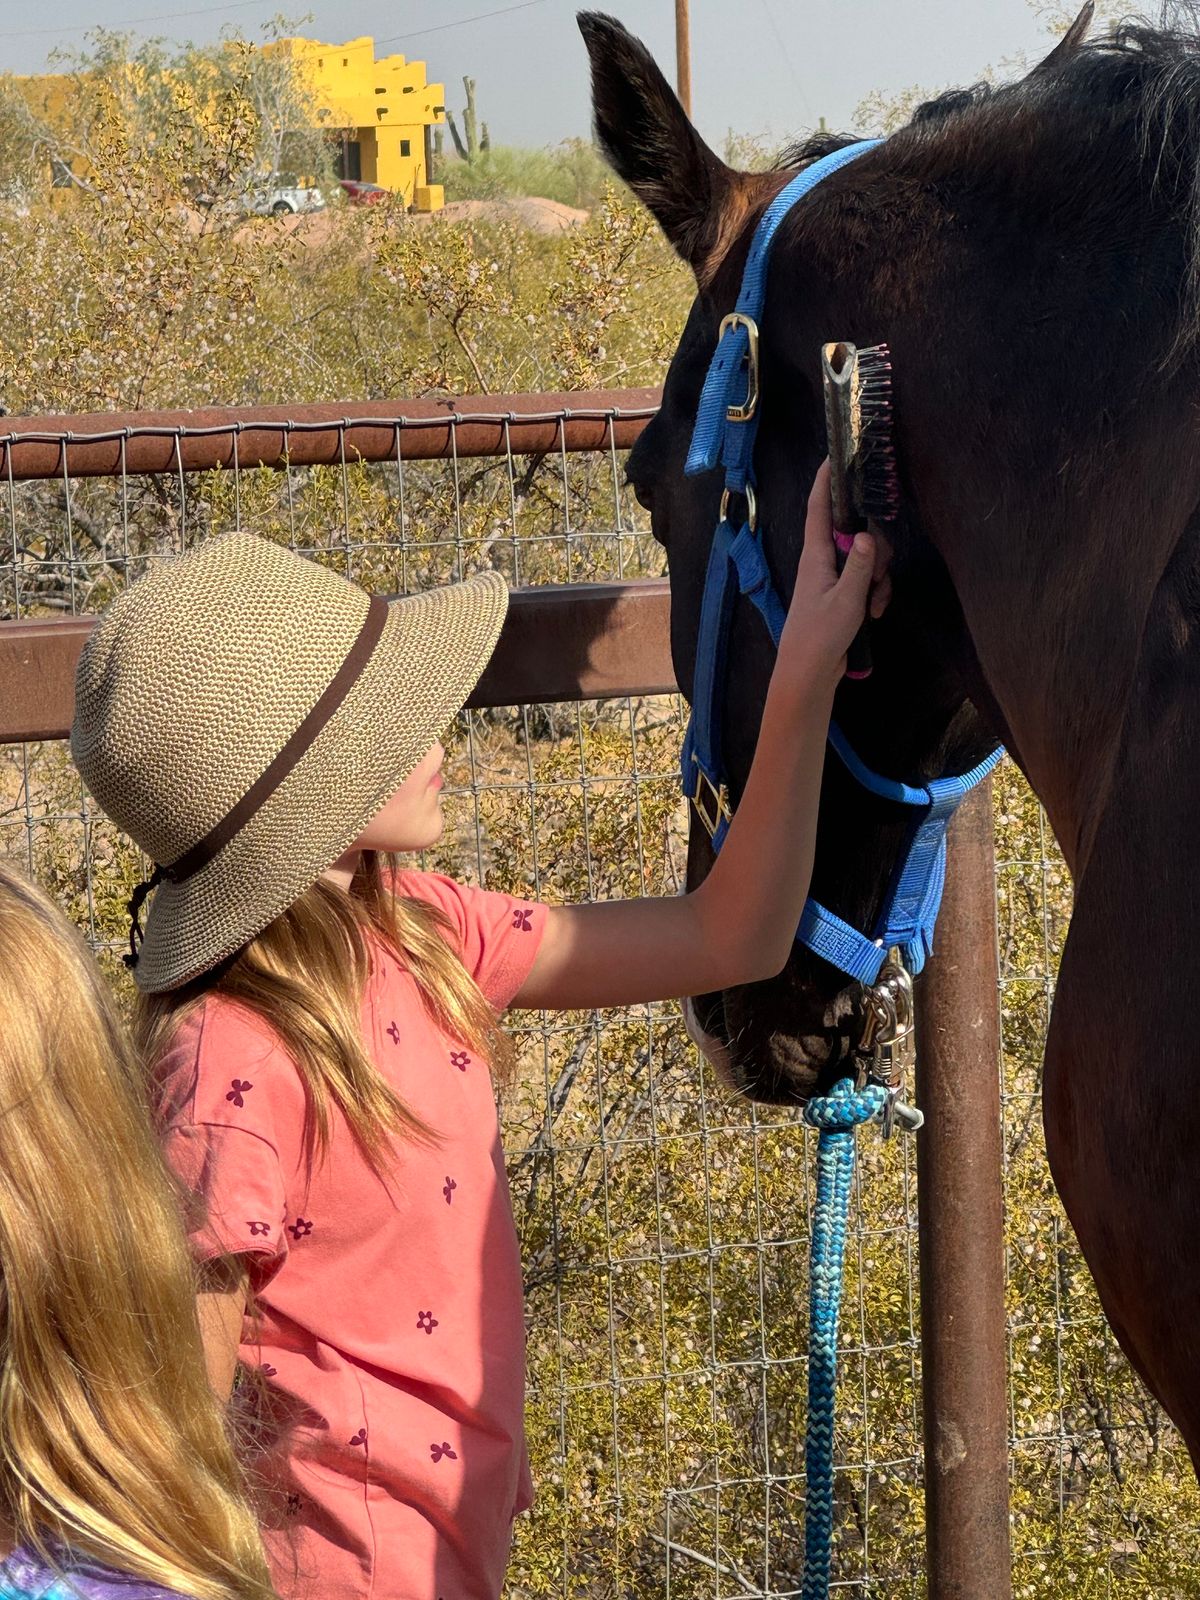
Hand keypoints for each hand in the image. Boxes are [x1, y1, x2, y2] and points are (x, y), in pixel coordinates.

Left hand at [778, 459, 891, 688]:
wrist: (809, 672)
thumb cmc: (821, 634)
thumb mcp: (848, 599)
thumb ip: (862, 565)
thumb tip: (870, 534)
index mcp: (816, 555)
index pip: (818, 508)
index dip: (825, 481)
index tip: (834, 455)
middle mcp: (822, 562)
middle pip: (856, 534)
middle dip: (876, 551)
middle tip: (879, 575)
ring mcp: (832, 579)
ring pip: (866, 561)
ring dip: (878, 579)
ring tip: (873, 605)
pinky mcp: (841, 596)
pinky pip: (865, 583)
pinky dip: (874, 595)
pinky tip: (873, 615)